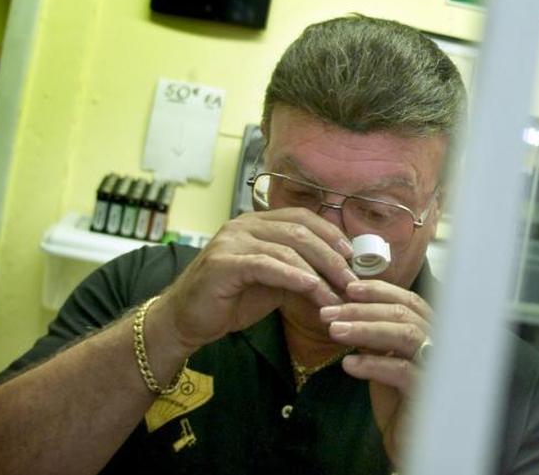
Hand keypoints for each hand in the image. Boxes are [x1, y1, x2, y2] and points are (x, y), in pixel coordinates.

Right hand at [151, 208, 358, 355]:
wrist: (185, 320)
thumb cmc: (230, 300)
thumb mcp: (273, 281)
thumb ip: (299, 270)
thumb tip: (339, 272)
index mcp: (257, 224)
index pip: (302, 218)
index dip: (331, 234)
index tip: (353, 256)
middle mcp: (244, 225)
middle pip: (300, 231)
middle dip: (331, 256)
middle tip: (352, 281)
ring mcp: (232, 241)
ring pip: (287, 248)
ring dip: (318, 273)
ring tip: (336, 295)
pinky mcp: (223, 262)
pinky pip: (266, 264)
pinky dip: (292, 276)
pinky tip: (311, 288)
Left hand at [320, 280, 432, 465]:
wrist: (407, 438)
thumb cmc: (397, 398)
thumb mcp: (384, 359)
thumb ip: (376, 335)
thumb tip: (347, 307)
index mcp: (429, 332)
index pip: (409, 301)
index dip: (380, 291)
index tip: (349, 288)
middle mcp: (438, 344)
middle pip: (403, 314)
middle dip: (362, 310)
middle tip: (328, 313)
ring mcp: (435, 366)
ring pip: (404, 335)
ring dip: (366, 329)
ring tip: (334, 331)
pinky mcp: (427, 390)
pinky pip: (401, 370)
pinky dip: (374, 364)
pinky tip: (348, 365)